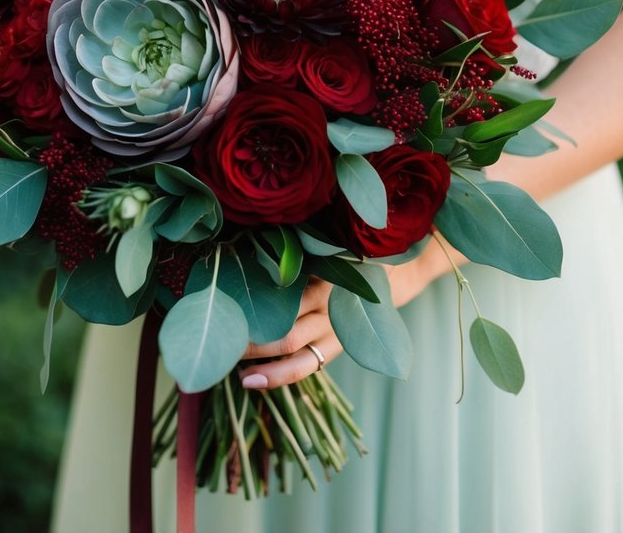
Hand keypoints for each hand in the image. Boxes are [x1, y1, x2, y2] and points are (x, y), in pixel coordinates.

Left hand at [237, 240, 458, 390]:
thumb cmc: (354, 248)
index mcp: (326, 279)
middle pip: (285, 335)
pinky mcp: (340, 345)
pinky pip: (311, 366)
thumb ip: (299, 250)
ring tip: (240, 378)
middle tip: (220, 346)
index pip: (283, 302)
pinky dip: (284, 376)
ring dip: (266, 370)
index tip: (224, 311)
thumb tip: (250, 250)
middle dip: (250, 345)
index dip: (253, 311)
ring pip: (297, 358)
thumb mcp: (330, 243)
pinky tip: (259, 379)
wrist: (402, 271)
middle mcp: (331, 309)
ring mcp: (337, 331)